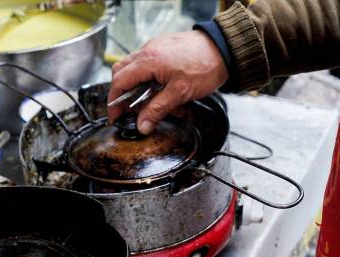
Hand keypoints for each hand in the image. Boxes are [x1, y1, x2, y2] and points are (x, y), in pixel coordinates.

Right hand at [107, 31, 228, 134]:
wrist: (225, 48)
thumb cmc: (205, 66)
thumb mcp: (180, 93)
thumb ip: (157, 110)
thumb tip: (142, 125)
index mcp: (148, 61)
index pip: (120, 82)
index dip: (114, 101)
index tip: (115, 116)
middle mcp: (147, 50)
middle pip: (120, 72)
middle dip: (119, 92)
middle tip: (126, 110)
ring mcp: (154, 47)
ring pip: (130, 65)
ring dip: (130, 83)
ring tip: (140, 100)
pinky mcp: (162, 47)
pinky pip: (143, 61)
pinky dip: (142, 76)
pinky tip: (153, 87)